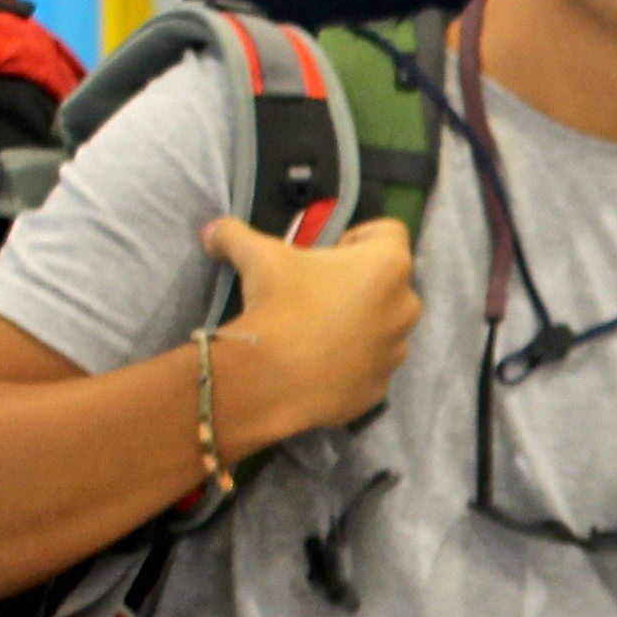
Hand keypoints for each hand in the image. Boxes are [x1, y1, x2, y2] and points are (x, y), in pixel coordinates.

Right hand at [204, 215, 418, 443]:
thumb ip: (236, 235)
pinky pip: (370, 364)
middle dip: (357, 284)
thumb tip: (211, 230)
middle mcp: (405, 305)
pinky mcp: (380, 386)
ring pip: (381, 325)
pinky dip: (351, 362)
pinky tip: (317, 363)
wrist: (270, 380)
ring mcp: (396, 350)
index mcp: (387, 265)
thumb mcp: (255, 257)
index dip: (356, 238)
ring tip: (314, 331)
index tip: (325, 255)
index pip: (387, 232)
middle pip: (386, 282)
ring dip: (358, 324)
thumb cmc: (278, 305)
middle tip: (315, 293)